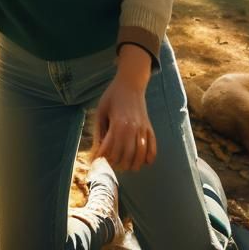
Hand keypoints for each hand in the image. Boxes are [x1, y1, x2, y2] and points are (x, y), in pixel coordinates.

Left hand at [91, 45, 156, 171]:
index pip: (111, 149)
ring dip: (131, 165)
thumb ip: (100, 131)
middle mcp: (133, 128)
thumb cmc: (113, 96)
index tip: (96, 161)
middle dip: (116, 164)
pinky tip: (142, 162)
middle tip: (109, 164)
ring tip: (123, 165)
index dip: (102, 157)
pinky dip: (148, 159)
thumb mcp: (101, 110)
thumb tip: (98, 150)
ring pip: (140, 156)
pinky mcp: (150, 129)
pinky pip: (152, 149)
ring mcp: (143, 129)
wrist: (130, 84)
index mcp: (118, 123)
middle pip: (126, 156)